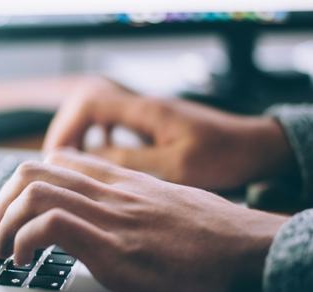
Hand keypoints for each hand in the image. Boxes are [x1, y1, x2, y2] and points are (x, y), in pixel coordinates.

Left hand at [0, 149, 288, 291]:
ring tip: (1, 250)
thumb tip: (113, 218)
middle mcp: (110, 191)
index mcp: (122, 181)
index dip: (24, 183)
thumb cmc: (213, 233)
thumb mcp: (168, 204)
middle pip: (33, 171)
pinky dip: (24, 241)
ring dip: (2, 223)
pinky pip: (50, 226)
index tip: (15, 210)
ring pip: (33, 192)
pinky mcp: (114, 247)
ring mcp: (111, 216)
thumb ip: (134, 202)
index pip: (58, 160)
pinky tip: (24, 261)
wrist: (249, 249)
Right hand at [43, 77, 294, 189]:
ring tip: (72, 163)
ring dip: (81, 135)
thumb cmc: (225, 155)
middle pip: (87, 104)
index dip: (66, 128)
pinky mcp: (154, 125)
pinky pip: (115, 124)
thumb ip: (133, 161)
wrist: (256, 147)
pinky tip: (101, 159)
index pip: (89, 103)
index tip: (56, 156)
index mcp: (147, 110)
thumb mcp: (178, 166)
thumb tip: (92, 161)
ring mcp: (149, 114)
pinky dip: (99, 139)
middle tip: (58, 162)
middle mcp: (144, 106)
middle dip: (67, 131)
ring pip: (99, 114)